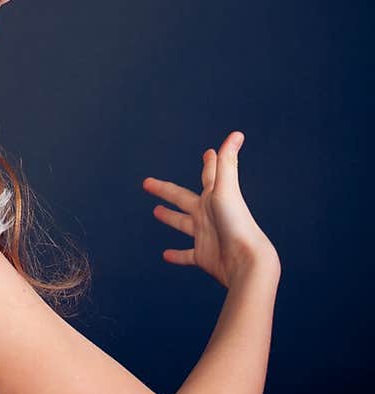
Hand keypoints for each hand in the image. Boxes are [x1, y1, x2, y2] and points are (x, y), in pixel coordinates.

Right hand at [142, 132, 279, 289]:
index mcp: (214, 197)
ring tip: (156, 211)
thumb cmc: (237, 223)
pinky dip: (176, 255)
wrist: (245, 260)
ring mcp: (205, 235)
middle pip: (183, 199)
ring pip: (182, 224)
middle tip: (148, 183)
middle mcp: (208, 214)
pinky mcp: (203, 256)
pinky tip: (166, 255)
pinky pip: (187, 255)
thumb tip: (237, 133)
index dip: (209, 163)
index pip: (208, 175)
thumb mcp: (227, 189)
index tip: (209, 152)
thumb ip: (228, 162)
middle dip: (166, 190)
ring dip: (170, 217)